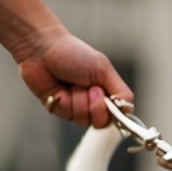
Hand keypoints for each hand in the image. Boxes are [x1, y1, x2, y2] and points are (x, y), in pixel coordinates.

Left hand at [18, 27, 133, 127]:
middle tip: (90, 87)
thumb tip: (129, 111)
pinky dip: (65, 102)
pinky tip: (60, 88)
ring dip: (79, 101)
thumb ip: (122, 92)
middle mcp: (93, 102)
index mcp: (107, 93)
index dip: (115, 113)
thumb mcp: (104, 70)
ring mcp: (76, 107)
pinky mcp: (60, 109)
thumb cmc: (73, 53)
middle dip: (96, 106)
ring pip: (84, 120)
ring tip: (72, 84)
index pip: (119, 116)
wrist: (42, 48)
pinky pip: (68, 115)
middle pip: (102, 122)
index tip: (109, 101)